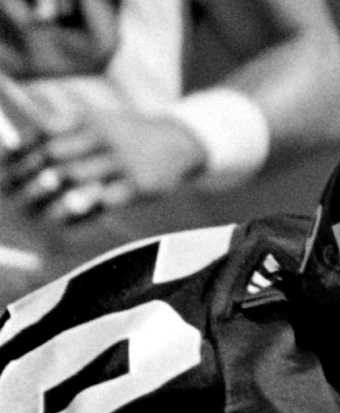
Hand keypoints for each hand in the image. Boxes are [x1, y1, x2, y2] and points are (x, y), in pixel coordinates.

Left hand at [2, 107, 205, 220]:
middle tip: (10, 195)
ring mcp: (121, 162)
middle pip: (58, 155)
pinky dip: (85, 211)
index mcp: (87, 120)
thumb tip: (16, 149)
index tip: (5, 169)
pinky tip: (67, 221)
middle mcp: (101, 137)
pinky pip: (108, 200)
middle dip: (31, 176)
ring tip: (31, 210)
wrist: (177, 142)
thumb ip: (63, 133)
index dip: (22, 151)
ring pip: (80, 178)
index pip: (46, 132)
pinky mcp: (139, 185)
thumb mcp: (97, 124)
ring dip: (52, 194)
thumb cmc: (126, 138)